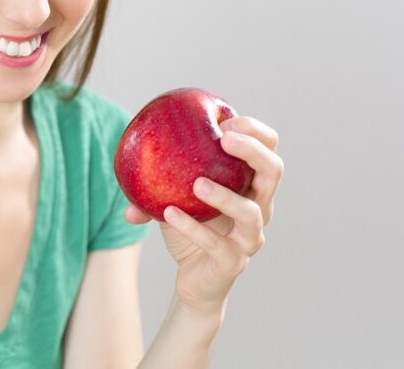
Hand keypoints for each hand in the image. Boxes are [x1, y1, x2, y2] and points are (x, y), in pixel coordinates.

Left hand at [125, 115, 283, 314]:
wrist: (194, 280)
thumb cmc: (190, 229)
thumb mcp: (176, 195)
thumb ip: (157, 176)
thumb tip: (130, 153)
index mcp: (251, 185)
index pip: (269, 148)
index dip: (255, 132)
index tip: (226, 122)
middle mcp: (260, 207)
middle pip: (273, 172)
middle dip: (252, 151)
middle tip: (224, 139)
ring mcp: (250, 237)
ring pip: (251, 212)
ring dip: (225, 195)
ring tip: (197, 183)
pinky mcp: (233, 261)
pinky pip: (217, 244)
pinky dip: (192, 227)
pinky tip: (169, 213)